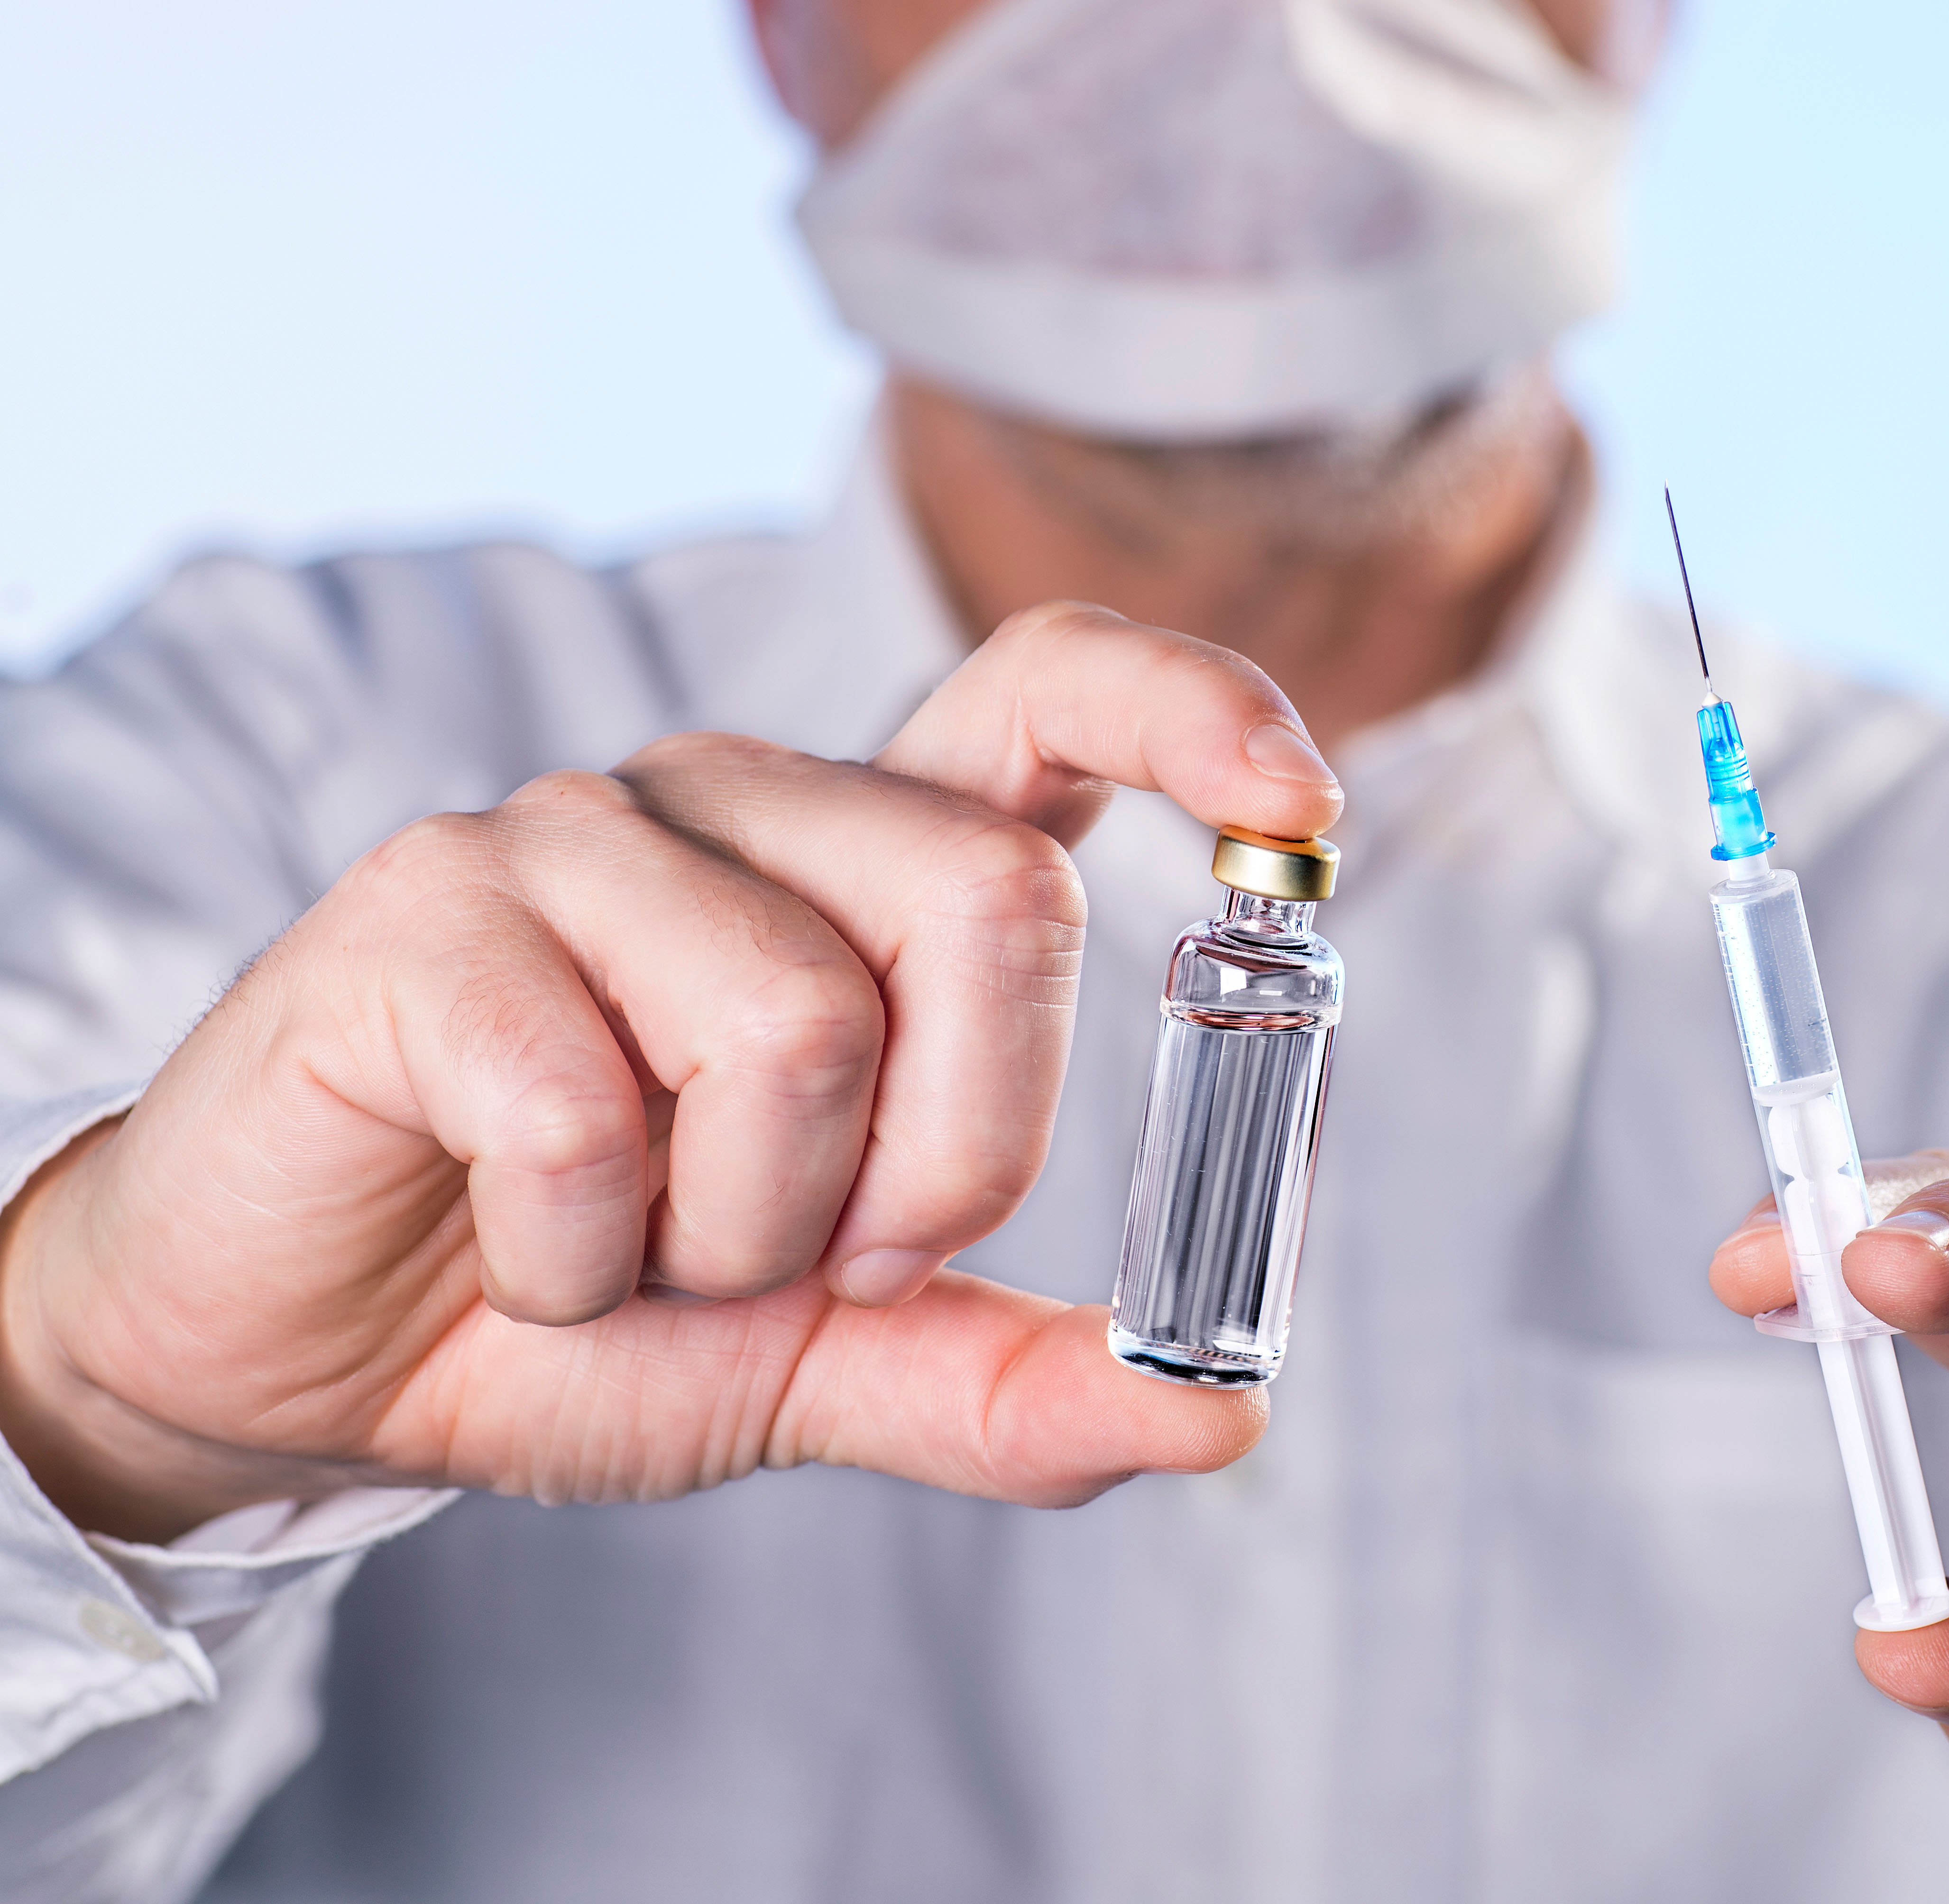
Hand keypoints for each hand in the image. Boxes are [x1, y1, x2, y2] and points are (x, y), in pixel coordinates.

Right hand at [0, 603, 1342, 1544]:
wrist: (313, 1353)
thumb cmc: (592, 1307)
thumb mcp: (833, 1365)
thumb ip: (1013, 1377)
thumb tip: (1219, 1415)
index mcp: (865, 863)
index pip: (1052, 691)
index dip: (1189, 713)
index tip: (1299, 802)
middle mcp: (744, 803)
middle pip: (993, 903)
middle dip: (953, 1154)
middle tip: (822, 1255)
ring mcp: (580, 834)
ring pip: (800, 1025)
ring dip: (741, 1227)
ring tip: (640, 1245)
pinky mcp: (428, 907)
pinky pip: (593, 1110)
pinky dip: (582, 1256)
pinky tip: (517, 1249)